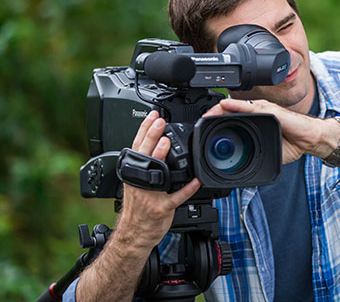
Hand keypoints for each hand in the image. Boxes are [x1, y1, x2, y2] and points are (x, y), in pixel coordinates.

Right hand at [116, 110, 200, 248]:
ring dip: (160, 158)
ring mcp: (150, 195)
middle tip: (160, 122)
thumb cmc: (138, 207)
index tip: (152, 115)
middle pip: (145, 154)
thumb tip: (154, 143)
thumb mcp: (134, 184)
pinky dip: (187, 189)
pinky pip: (177, 197)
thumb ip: (143, 165)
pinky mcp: (162, 208)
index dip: (144, 129)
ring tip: (166, 143)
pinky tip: (195, 180)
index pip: (137, 147)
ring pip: (156, 174)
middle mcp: (140, 182)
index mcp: (134, 174)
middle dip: (151, 136)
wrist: (134, 234)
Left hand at [203, 99, 328, 163]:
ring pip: (236, 106)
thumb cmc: (294, 142)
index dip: (217, 120)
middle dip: (213, 114)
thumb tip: (243, 166)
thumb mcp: (269, 150)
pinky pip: (249, 107)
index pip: (232, 117)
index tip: (205, 128)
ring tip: (207, 115)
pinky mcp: (269, 110)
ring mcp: (263, 109)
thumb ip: (256, 153)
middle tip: (201, 122)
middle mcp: (258, 112)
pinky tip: (224, 106)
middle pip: (229, 109)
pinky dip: (235, 106)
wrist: (311, 138)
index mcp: (256, 120)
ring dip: (219, 109)